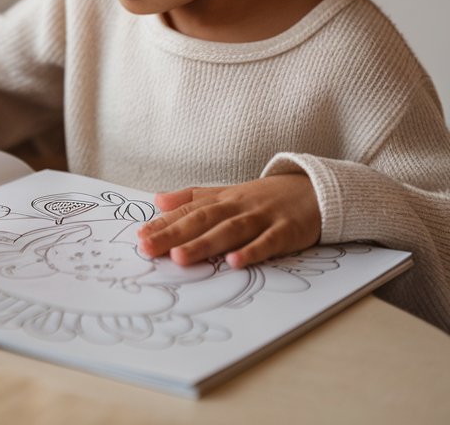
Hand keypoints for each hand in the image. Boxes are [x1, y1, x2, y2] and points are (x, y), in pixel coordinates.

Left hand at [135, 173, 321, 269]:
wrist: (313, 190)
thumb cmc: (264, 198)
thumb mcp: (226, 194)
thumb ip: (192, 198)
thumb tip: (157, 200)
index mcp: (221, 200)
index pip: (187, 211)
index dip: (163, 223)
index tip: (139, 237)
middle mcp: (237, 207)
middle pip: (202, 220)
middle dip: (173, 235)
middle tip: (148, 248)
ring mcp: (261, 218)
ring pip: (229, 231)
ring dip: (204, 244)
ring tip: (180, 258)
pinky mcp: (286, 231)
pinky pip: (267, 242)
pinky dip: (251, 251)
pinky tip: (234, 262)